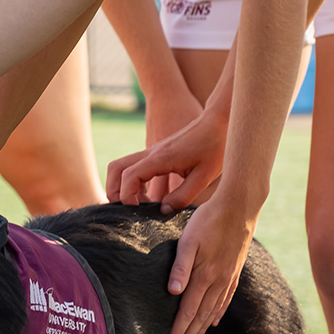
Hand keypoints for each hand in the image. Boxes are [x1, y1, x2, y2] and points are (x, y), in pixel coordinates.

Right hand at [106, 106, 226, 211]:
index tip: (138, 211)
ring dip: (122, 186)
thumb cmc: (215, 147)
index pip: (129, 177)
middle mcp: (150, 153)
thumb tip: (164, 211)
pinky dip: (132, 182)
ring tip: (140, 205)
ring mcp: (151, 151)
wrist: (219, 122)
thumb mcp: (204, 177)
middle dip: (114, 191)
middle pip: (115, 169)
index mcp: (160, 158)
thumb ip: (183, 196)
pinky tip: (149, 195)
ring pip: (120, 167)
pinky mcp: (155, 153)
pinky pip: (133, 167)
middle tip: (128, 209)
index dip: (127, 197)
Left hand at [163, 188, 257, 333]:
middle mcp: (219, 281)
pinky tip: (213, 320)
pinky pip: (226, 298)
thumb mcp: (188, 240)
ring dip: (201, 327)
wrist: (240, 206)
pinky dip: (218, 312)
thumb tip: (173, 293)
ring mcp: (229, 277)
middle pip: (200, 315)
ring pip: (213, 310)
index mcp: (205, 276)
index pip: (188, 310)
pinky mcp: (235, 270)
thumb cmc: (208, 219)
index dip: (179, 329)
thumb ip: (180, 267)